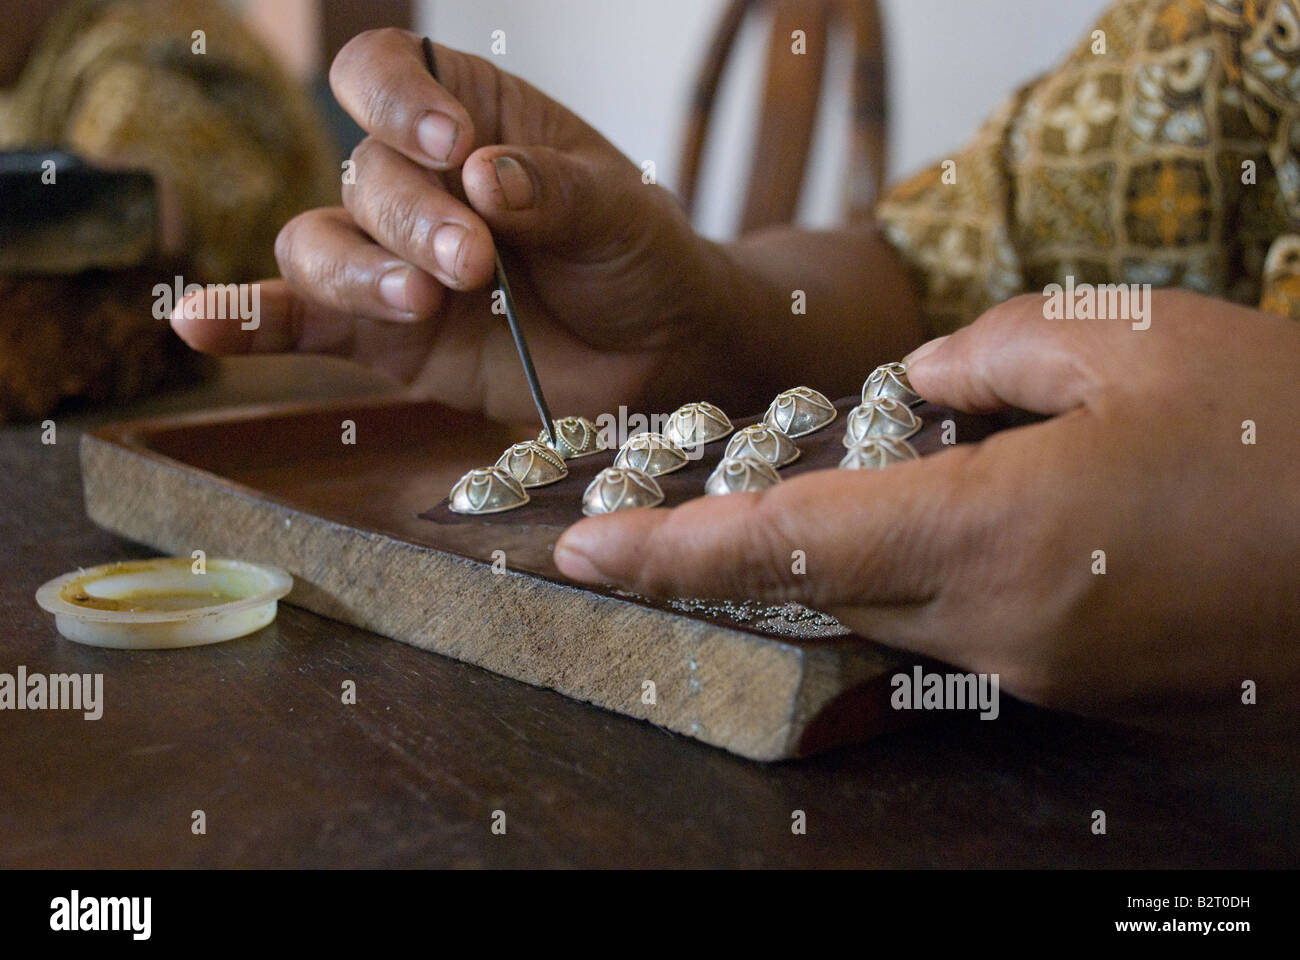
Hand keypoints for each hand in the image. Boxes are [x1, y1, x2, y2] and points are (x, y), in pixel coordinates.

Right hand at [170, 30, 720, 419]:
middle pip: (361, 174)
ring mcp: (391, 261)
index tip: (453, 145)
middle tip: (476, 262)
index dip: (403, 101)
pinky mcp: (381, 335)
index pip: (388, 75)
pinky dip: (251, 323)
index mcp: (467, 117)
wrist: (657, 351)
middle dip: (412, 219)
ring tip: (422, 303)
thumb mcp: (620, 213)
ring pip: (320, 246)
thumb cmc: (637, 258)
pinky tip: (200, 325)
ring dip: (359, 272)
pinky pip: (301, 322)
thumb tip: (484, 177)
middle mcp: (415, 182)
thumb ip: (556, 193)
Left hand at [555, 290, 1299, 733]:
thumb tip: (916, 389)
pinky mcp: (1069, 684)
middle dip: (752, 540)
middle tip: (707, 494)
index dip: (668, 552)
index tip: (580, 551)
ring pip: (885, 604)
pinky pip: (954, 622)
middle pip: (820, 581)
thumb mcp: (1124, 338)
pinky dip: (930, 567)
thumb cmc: (1279, 429)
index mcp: (991, 535)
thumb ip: (983, 357)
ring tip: (910, 474)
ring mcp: (1033, 668)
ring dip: (859, 543)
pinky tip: (985, 510)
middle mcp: (995, 624)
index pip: (784, 546)